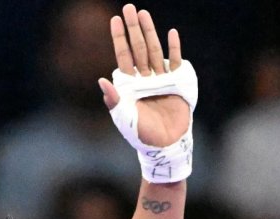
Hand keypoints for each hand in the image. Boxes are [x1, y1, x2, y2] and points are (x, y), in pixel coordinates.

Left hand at [98, 4, 189, 147]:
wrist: (164, 144)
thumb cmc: (140, 134)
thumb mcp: (123, 117)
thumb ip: (113, 99)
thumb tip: (101, 80)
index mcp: (129, 84)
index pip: (123, 56)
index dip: (119, 38)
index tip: (115, 19)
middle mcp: (143, 78)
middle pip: (138, 47)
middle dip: (133, 28)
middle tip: (129, 7)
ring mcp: (160, 79)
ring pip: (154, 50)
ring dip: (149, 32)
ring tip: (143, 14)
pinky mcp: (177, 83)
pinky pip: (174, 62)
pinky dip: (173, 48)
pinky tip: (171, 33)